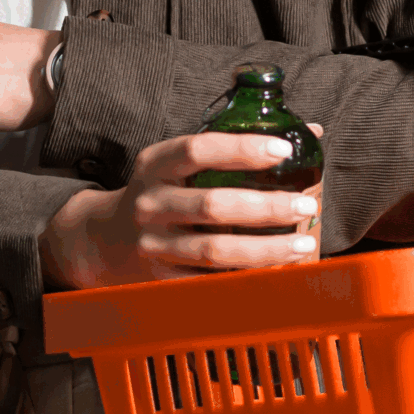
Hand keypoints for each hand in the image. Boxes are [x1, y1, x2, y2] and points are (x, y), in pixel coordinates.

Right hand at [38, 126, 325, 290]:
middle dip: (266, 207)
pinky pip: (209, 282)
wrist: (105, 240)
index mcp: (155, 164)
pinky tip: (275, 271)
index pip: (198, 149)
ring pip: (214, 250)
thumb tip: (309, 131)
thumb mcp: (177, 162)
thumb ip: (233, 147)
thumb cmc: (159, 192)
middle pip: (212, 205)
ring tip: (301, 244)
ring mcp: (153, 243)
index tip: (282, 150)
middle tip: (305, 205)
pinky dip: (245, 278)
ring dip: (264, 249)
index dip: (242, 149)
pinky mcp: (161, 279)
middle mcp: (150, 202)